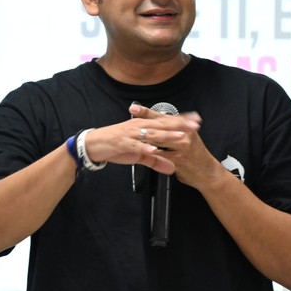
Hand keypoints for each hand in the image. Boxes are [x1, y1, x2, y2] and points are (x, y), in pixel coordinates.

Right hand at [81, 103, 205, 176]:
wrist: (95, 145)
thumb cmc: (117, 146)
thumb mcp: (140, 155)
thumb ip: (156, 161)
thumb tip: (171, 169)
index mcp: (144, 126)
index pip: (166, 121)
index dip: (181, 121)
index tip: (196, 121)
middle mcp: (140, 127)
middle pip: (163, 125)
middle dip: (179, 125)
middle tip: (194, 125)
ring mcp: (132, 134)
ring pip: (152, 134)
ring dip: (166, 135)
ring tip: (180, 136)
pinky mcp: (123, 143)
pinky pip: (136, 145)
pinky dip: (144, 147)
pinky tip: (153, 149)